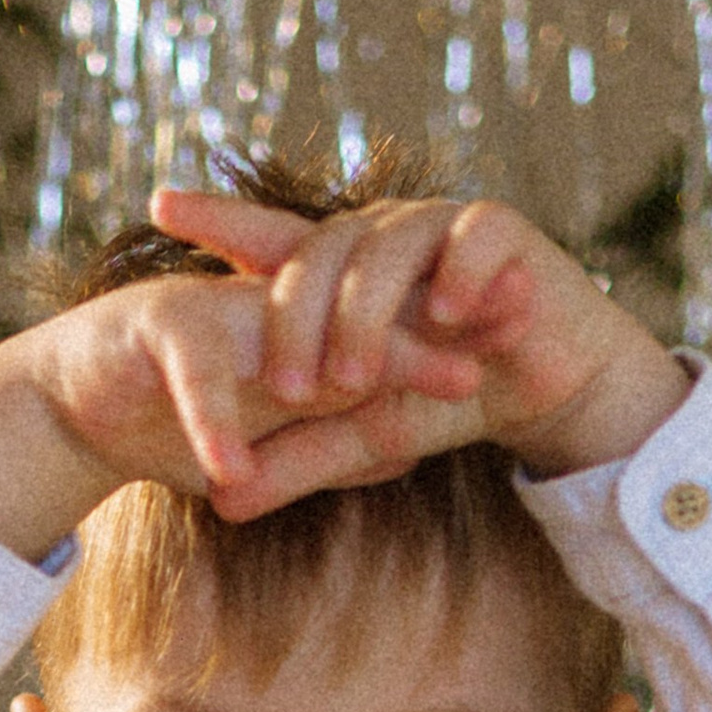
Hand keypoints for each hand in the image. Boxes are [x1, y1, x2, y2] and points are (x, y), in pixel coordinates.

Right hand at [0, 257, 492, 556]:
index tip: (515, 353)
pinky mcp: (155, 328)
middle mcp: (265, 303)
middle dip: (422, 337)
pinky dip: (214, 425)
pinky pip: (195, 377)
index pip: (384, 325)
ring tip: (397, 421)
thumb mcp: (265, 443)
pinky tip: (235, 475)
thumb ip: (330, 440)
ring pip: (288, 333)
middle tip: (486, 361)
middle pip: (354, 314)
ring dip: (339, 375)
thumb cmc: (169, 425)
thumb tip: (411, 448)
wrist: (67, 411)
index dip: (445, 334)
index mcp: (297, 325)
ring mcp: (213, 307)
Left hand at [147, 186, 692, 480]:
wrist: (552, 383)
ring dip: (365, 314)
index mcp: (342, 272)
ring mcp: (440, 228)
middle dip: (296, 319)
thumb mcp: (367, 436)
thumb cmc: (453, 394)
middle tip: (284, 387)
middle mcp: (382, 237)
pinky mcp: (504, 234)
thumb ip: (298, 459)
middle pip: (319, 253)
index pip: (271, 240)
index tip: (159, 206)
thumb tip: (222, 505)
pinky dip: (459, 273)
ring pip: (385, 247)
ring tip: (353, 378)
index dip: (219, 219)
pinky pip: (472, 237)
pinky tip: (450, 312)